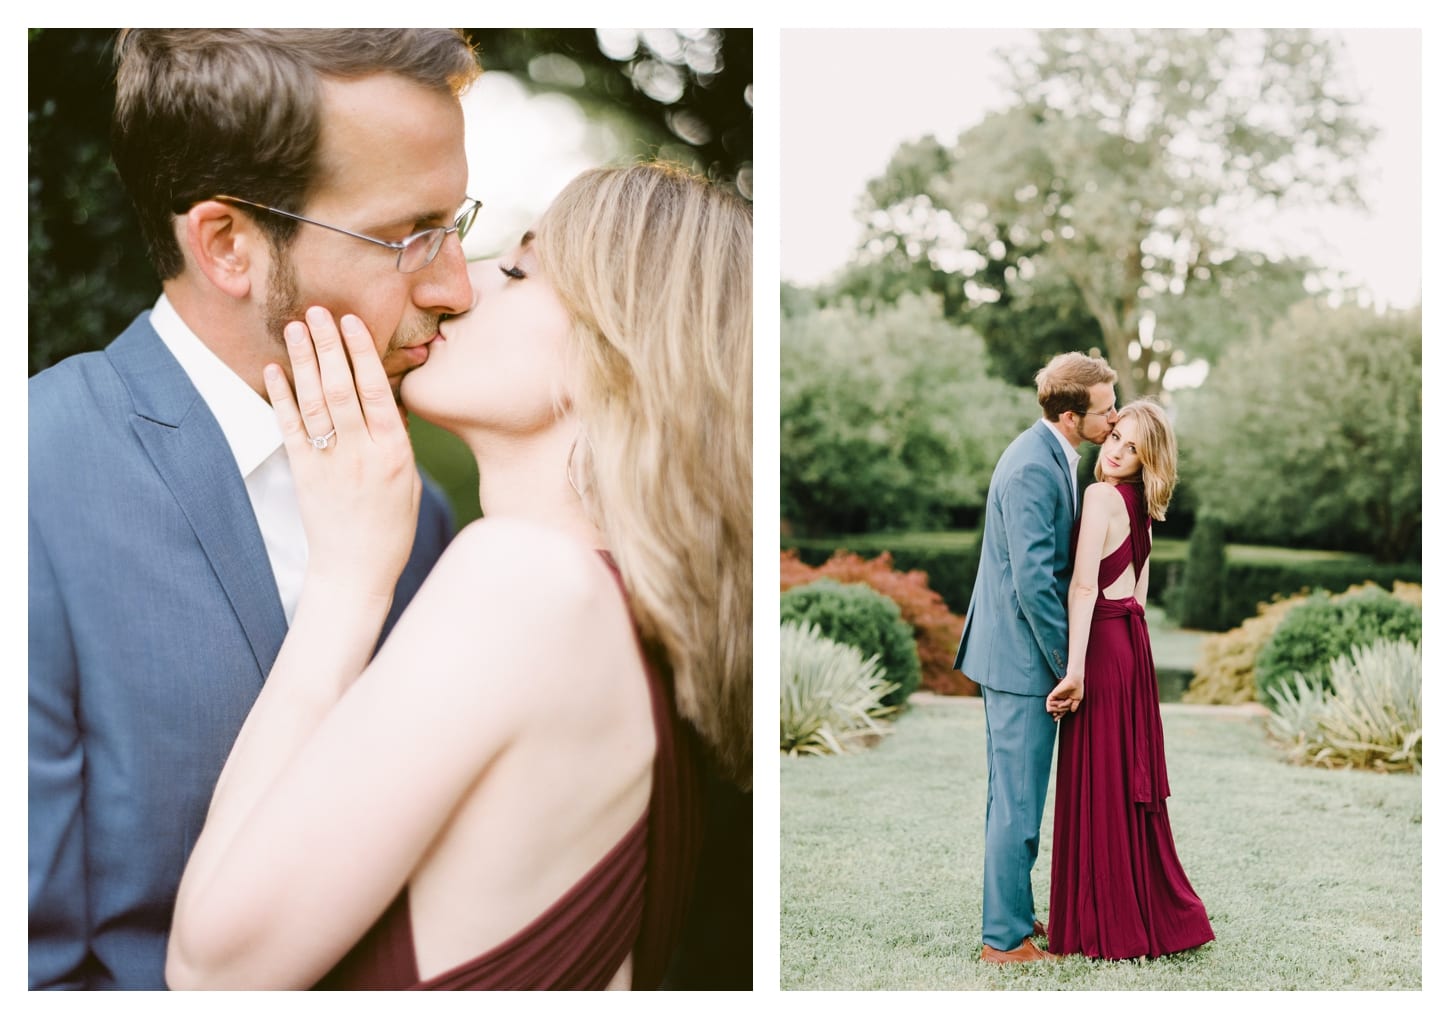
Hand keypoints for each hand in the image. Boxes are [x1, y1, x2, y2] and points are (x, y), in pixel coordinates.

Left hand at [264, 307, 420, 600]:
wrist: (357, 571)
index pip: (377, 392)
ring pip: (315, 403)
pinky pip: (290, 430)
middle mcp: (362, 454)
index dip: (363, 354)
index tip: (352, 322)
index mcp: (394, 453)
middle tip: (318, 310)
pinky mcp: (304, 475)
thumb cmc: (390, 527)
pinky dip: (281, 398)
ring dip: (303, 362)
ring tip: (295, 327)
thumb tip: (389, 402)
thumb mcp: (409, 482)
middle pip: (342, 389)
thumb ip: (396, 441)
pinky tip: (274, 370)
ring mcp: (330, 464)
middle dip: (328, 346)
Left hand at [1046, 673, 1083, 720]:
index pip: (1061, 710)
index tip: (1055, 720)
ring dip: (1054, 710)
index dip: (1058, 715)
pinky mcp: (1054, 692)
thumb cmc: (1078, 689)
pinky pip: (1049, 699)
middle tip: (1056, 715)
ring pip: (1052, 705)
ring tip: (1055, 713)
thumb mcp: (1077, 699)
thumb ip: (1074, 705)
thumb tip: (1072, 711)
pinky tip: (1054, 707)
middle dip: (1056, 713)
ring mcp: (1057, 696)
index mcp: (1066, 701)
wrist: (1076, 681)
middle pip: (1057, 709)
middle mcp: (1061, 699)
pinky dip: (1050, 704)